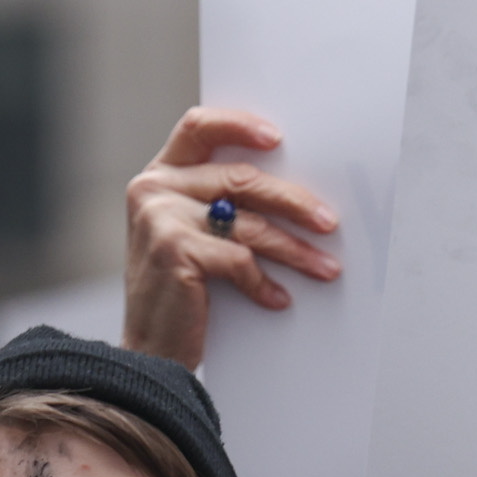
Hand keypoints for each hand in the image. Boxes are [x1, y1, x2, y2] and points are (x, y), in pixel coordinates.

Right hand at [122, 107, 341, 369]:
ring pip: (249, 223)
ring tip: (326, 267)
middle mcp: (153, 189)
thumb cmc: (179, 293)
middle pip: (240, 178)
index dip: (239, 124)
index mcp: (159, 176)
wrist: (147, 351)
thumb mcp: (194, 236)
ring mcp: (160, 217)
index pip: (198, 127)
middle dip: (293, 202)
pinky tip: (279, 299)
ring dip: (295, 250)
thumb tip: (295, 194)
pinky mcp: (173, 250)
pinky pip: (239, 260)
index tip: (279, 138)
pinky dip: (264, 283)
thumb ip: (222, 205)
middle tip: (329, 222)